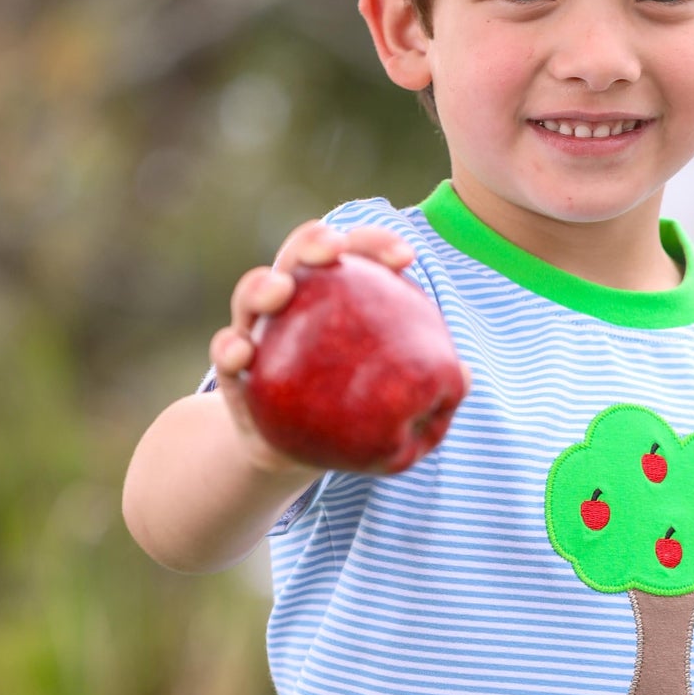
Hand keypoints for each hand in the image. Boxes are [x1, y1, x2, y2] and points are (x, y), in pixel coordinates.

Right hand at [207, 220, 417, 467]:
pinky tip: (241, 353)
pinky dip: (230, 347)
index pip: (357, 253)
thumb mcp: (397, 404)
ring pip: (253, 293)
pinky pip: (226, 352)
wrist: (296, 453)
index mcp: (337, 294)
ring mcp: (259, 329)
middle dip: (314, 241)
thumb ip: (430, 386)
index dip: (377, 244)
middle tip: (331, 249)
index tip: (405, 257)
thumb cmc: (356, 413)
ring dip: (263, 285)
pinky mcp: (232, 368)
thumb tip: (467, 376)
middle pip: (300, 255)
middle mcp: (295, 300)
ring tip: (279, 290)